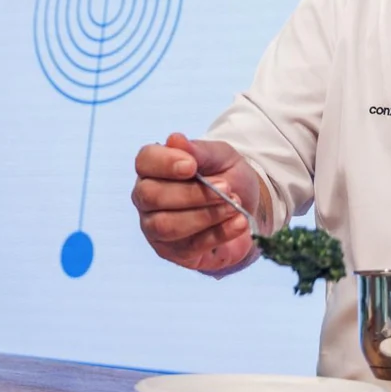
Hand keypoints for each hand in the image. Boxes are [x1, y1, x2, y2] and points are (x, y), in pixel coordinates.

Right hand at [132, 133, 262, 271]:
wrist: (246, 207)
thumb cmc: (225, 176)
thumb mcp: (221, 157)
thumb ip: (199, 151)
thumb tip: (174, 139)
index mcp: (154, 168)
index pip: (145, 161)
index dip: (165, 163)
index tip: (192, 165)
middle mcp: (147, 199)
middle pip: (153, 196)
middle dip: (193, 194)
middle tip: (226, 188)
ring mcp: (156, 228)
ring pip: (167, 225)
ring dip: (206, 215)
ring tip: (235, 206)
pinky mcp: (175, 252)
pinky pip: (192, 246)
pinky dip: (219, 233)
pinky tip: (239, 223)